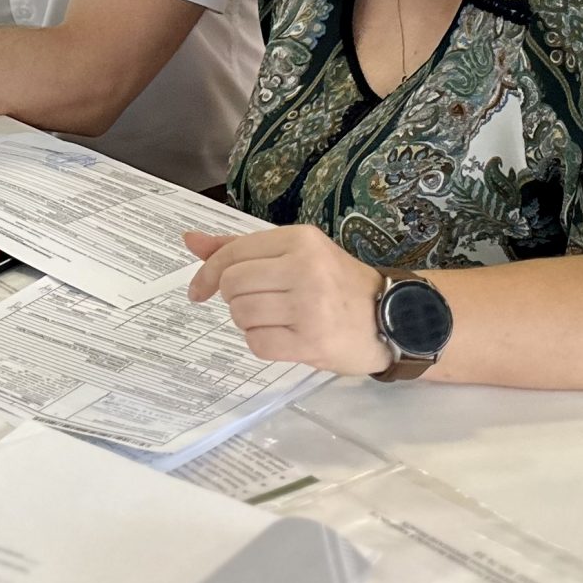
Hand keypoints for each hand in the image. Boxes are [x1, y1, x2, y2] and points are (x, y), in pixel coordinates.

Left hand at [183, 227, 394, 376]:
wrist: (393, 319)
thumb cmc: (338, 284)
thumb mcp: (296, 254)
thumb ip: (241, 248)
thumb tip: (189, 239)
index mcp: (300, 240)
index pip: (233, 253)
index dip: (207, 274)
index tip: (199, 291)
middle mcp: (304, 268)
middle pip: (232, 285)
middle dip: (234, 299)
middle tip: (260, 304)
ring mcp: (309, 306)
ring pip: (241, 314)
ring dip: (249, 322)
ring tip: (277, 320)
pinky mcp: (312, 341)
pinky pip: (257, 343)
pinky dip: (262, 343)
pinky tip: (284, 338)